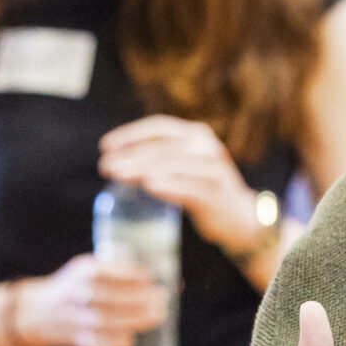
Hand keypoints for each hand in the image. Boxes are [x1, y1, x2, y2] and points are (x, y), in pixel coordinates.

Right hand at [15, 254, 166, 345]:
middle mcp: (74, 294)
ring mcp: (72, 319)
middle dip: (136, 299)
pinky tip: (130, 340)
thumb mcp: (90, 269)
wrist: (40, 314)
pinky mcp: (75, 340)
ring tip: (156, 316)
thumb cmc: (78, 288)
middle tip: (161, 300)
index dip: (129, 275)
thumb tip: (165, 277)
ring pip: (102, 321)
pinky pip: (94, 344)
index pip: (103, 271)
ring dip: (132, 320)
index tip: (150, 278)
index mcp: (81, 272)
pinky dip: (113, 344)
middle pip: (106, 298)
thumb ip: (119, 270)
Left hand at [97, 117, 261, 255]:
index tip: (105, 147)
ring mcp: (214, 169)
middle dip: (130, 156)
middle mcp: (207, 147)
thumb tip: (116, 161)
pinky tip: (148, 187)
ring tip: (118, 175)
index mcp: (197, 135)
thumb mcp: (183, 167)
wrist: (240, 219)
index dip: (130, 134)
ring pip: (172, 166)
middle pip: (162, 147)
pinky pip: (189, 188)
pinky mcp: (217, 193)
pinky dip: (168, 186)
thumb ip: (159, 159)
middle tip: (104, 166)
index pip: (159, 127)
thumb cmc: (204, 191)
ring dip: (141, 170)